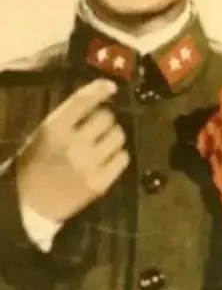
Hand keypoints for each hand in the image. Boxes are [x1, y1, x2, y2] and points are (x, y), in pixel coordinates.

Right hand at [16, 78, 128, 221]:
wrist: (30, 203)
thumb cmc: (37, 162)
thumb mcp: (45, 133)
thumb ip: (69, 116)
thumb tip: (100, 94)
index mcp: (55, 129)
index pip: (83, 101)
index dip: (100, 90)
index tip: (111, 86)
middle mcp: (74, 144)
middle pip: (108, 117)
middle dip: (104, 119)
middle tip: (97, 128)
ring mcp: (89, 164)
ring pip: (119, 136)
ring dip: (113, 137)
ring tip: (102, 144)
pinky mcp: (100, 183)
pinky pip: (123, 158)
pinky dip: (117, 156)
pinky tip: (106, 160)